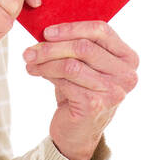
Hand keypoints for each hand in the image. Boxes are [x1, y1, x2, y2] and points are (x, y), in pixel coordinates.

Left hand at [23, 20, 138, 159]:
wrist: (78, 131)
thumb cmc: (81, 91)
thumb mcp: (85, 65)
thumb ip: (78, 44)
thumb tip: (47, 28)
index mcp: (128, 58)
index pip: (101, 31)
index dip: (72, 28)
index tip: (47, 31)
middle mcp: (127, 75)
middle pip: (84, 47)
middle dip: (52, 46)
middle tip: (30, 50)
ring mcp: (113, 91)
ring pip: (71, 64)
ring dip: (45, 60)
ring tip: (29, 61)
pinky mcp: (95, 105)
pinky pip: (64, 80)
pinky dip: (45, 74)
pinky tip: (35, 72)